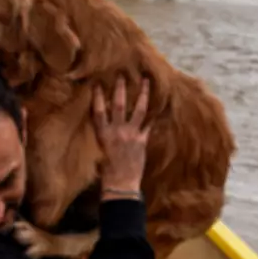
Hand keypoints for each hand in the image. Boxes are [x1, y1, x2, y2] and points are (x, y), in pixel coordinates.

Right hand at [92, 75, 151, 194]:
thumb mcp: (100, 150)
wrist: (120, 184)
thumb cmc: (106, 171)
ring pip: (139, 110)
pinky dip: (154, 115)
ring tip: (146, 81)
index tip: (98, 83)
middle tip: (122, 74)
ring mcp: (132, 135)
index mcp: (103, 134)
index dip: (98, 96)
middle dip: (120, 88)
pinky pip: (150, 124)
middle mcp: (117, 131)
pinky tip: (159, 105)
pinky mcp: (142, 141)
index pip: (99, 111)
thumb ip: (104, 135)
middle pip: (119, 105)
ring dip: (143, 94)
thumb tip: (106, 123)